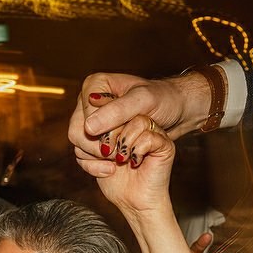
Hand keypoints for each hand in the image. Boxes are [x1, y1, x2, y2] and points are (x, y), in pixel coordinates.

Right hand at [69, 71, 203, 171]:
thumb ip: (116, 112)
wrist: (176, 112)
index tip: (123, 140)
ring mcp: (91, 119)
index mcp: (95, 84)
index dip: (102, 134)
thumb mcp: (143, 102)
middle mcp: (89, 101)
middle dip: (99, 147)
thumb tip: (88, 127)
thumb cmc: (164, 100)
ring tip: (122, 158)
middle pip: (76, 132)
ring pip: (78, 145)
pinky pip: (83, 155)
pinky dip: (96, 164)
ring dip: (98, 157)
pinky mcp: (96, 136)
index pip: (84, 117)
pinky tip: (113, 167)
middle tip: (122, 153)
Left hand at [86, 114, 177, 228]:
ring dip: (124, 142)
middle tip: (107, 154)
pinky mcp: (164, 144)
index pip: (108, 108)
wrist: (133, 203)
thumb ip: (86, 138)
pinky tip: (135, 163)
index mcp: (122, 122)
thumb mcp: (92, 156)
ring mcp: (153, 132)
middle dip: (108, 135)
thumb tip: (88, 124)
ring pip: (137, 121)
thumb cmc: (114, 180)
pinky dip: (137, 150)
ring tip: (121, 160)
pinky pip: (149, 136)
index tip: (97, 150)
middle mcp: (138, 124)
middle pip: (122, 111)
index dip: (98, 127)